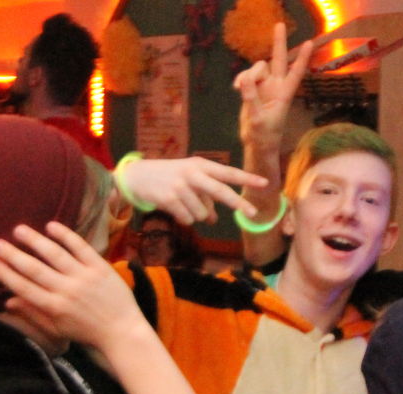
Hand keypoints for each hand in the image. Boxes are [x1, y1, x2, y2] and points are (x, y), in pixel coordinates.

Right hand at [0, 222, 147, 353]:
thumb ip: (33, 314)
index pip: (23, 287)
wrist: (123, 332)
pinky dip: (65, 236)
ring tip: (19, 230)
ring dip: (34, 240)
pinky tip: (51, 226)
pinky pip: (80, 247)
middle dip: (13, 255)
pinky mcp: (100, 268)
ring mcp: (84, 277)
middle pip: (34, 269)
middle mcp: (67, 291)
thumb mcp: (58, 329)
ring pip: (54, 254)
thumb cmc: (88, 332)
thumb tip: (8, 301)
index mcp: (54, 308)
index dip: (5, 274)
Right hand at [120, 157, 267, 225]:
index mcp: (200, 165)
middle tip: (253, 213)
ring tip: (183, 204)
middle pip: (221, 192)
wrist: (138, 176)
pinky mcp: (169, 199)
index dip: (247, 178)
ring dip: (196, 214)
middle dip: (238, 203)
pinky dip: (184, 218)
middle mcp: (192, 174)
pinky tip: (174, 208)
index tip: (264, 183)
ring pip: (202, 213)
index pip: (228, 172)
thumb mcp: (190, 180)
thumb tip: (213, 219)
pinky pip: (188, 219)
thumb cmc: (170, 178)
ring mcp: (181, 186)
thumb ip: (205, 196)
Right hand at [234, 22, 312, 151]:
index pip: (295, 73)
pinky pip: (247, 77)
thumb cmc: (264, 136)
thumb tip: (245, 79)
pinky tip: (236, 88)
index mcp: (284, 95)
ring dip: (249, 74)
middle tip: (279, 25)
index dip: (302, 58)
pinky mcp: (254, 90)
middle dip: (279, 43)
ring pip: (258, 68)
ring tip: (239, 87)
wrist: (257, 144)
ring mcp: (265, 88)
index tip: (310, 43)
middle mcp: (276, 87)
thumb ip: (251, 98)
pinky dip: (241, 79)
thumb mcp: (257, 118)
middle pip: (278, 60)